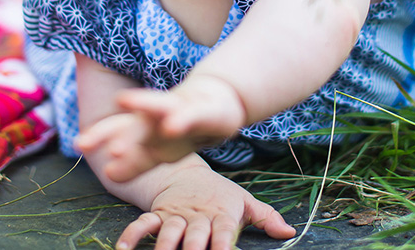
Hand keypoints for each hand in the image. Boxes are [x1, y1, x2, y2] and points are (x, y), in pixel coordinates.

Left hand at [75, 74, 245, 182]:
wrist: (219, 101)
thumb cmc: (182, 129)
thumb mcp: (159, 149)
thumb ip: (136, 161)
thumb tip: (109, 175)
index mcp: (145, 125)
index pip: (118, 128)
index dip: (100, 134)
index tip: (81, 144)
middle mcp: (158, 116)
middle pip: (135, 122)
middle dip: (118, 132)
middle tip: (101, 146)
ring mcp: (181, 110)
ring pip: (161, 108)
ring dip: (144, 109)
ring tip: (127, 108)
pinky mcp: (204, 112)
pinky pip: (192, 116)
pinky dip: (181, 120)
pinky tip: (171, 126)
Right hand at [115, 163, 294, 249]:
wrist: (188, 173)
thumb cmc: (221, 195)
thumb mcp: (245, 201)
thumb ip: (266, 218)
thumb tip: (289, 232)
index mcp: (222, 215)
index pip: (225, 233)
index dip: (225, 246)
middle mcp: (198, 216)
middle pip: (196, 237)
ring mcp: (176, 215)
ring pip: (169, 232)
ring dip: (165, 248)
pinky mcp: (157, 214)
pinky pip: (143, 224)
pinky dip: (133, 235)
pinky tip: (124, 249)